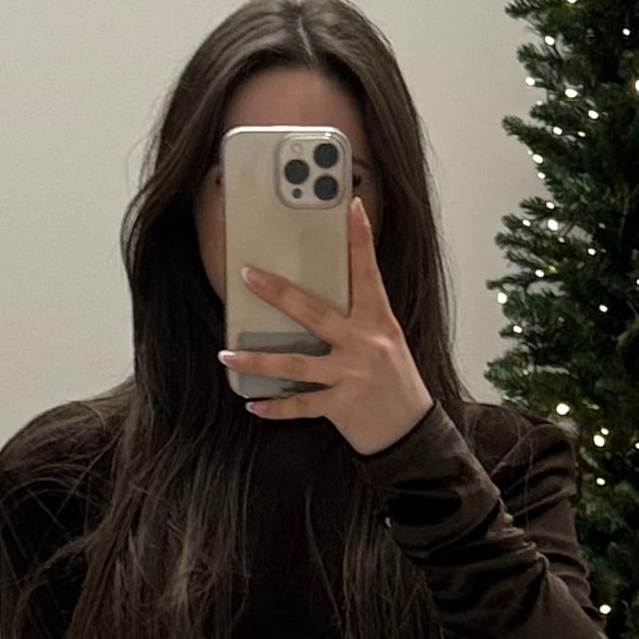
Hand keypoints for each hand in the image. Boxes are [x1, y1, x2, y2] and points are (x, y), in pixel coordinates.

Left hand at [217, 196, 434, 455]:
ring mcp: (351, 376)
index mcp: (379, 321)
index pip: (367, 273)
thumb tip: (316, 300)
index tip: (350, 207)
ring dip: (257, 359)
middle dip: (278, 292)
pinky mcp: (341, 406)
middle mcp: (364, 344)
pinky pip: (300, 405)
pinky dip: (274, 406)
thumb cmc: (397, 382)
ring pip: (294, 364)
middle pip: (313, 312)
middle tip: (247, 275)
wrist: (412, 431)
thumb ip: (359, 319)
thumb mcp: (387, 341)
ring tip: (226, 353)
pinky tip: (252, 404)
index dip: (360, 239)